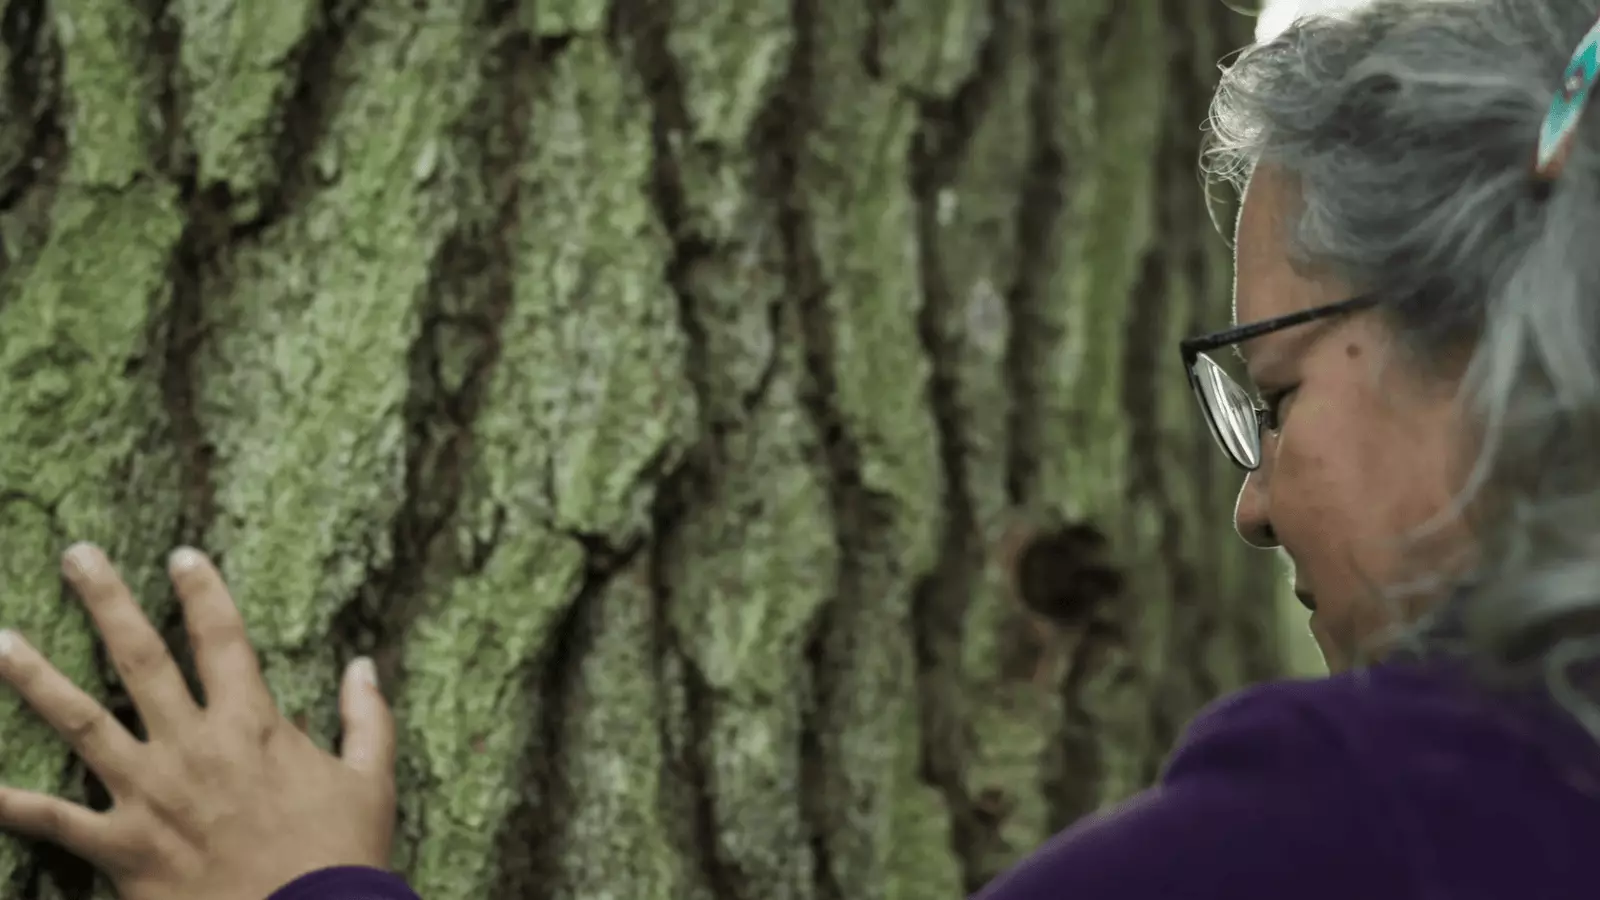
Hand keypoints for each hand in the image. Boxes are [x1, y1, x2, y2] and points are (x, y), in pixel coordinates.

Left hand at [0, 544, 397, 899]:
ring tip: (2, 640)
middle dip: (108, 601)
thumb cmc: (340, 855)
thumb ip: (367, 718)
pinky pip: (52, 821)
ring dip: (37, 679)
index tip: (182, 556)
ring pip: (82, 722)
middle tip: (78, 555)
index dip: (203, 592)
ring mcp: (149, 794)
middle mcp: (193, 746)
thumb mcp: (370, 780)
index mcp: (253, 725)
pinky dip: (10, 803)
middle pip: (140, 659)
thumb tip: (365, 666)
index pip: (223, 639)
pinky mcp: (122, 847)